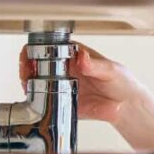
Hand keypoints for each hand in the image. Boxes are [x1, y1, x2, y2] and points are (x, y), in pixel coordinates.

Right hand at [18, 41, 143, 122]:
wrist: (127, 106)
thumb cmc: (122, 82)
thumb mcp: (111, 70)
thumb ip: (95, 64)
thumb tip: (81, 56)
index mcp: (76, 56)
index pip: (51, 47)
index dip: (38, 48)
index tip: (31, 54)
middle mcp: (66, 69)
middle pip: (39, 63)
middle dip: (27, 65)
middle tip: (26, 70)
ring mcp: (63, 86)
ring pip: (38, 81)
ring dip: (28, 81)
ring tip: (27, 82)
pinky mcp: (63, 102)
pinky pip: (45, 101)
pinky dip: (36, 99)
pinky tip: (33, 97)